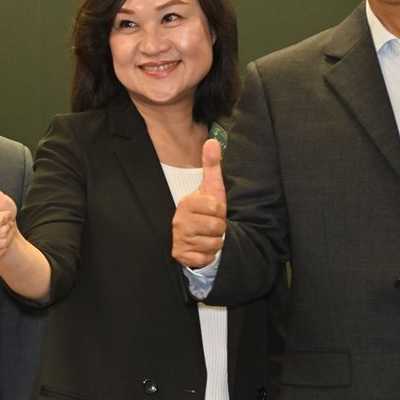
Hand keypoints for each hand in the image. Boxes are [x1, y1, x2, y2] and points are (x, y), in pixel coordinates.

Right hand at [0, 159, 17, 260]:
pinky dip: (1, 250)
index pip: (0, 219)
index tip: (4, 214)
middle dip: (7, 228)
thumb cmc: (0, 211)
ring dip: (5, 239)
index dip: (7, 217)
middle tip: (3, 224)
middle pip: (0, 232)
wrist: (1, 229)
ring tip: (1, 232)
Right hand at [171, 138, 225, 268]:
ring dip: (215, 242)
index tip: (213, 212)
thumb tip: (213, 141)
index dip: (220, 211)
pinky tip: (202, 248)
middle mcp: (179, 221)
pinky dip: (208, 255)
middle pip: (216, 227)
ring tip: (207, 236)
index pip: (216, 207)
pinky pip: (205, 258)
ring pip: (213, 244)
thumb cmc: (206, 213)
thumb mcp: (211, 189)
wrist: (194, 238)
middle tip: (211, 226)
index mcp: (186, 203)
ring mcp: (179, 239)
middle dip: (220, 229)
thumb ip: (212, 166)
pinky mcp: (180, 255)